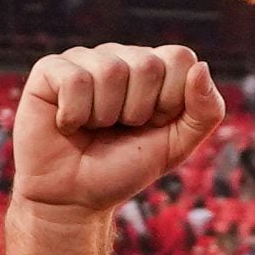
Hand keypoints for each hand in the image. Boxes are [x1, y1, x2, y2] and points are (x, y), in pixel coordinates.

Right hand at [9, 44, 223, 216]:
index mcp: (152, 68)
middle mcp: (119, 56)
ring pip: (111, 71)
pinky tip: (68, 124)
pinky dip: (75, 114)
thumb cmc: (123, 168)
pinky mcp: (49, 70)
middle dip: (137, 112)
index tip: (152, 125)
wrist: (73, 198)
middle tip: (119, 129)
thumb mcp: (177, 146)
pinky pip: (75, 79)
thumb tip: (202, 67)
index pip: (180, 58)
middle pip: (148, 65)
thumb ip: (205, 111)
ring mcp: (83, 59)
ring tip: (93, 127)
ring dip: (105, 115)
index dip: (170, 101)